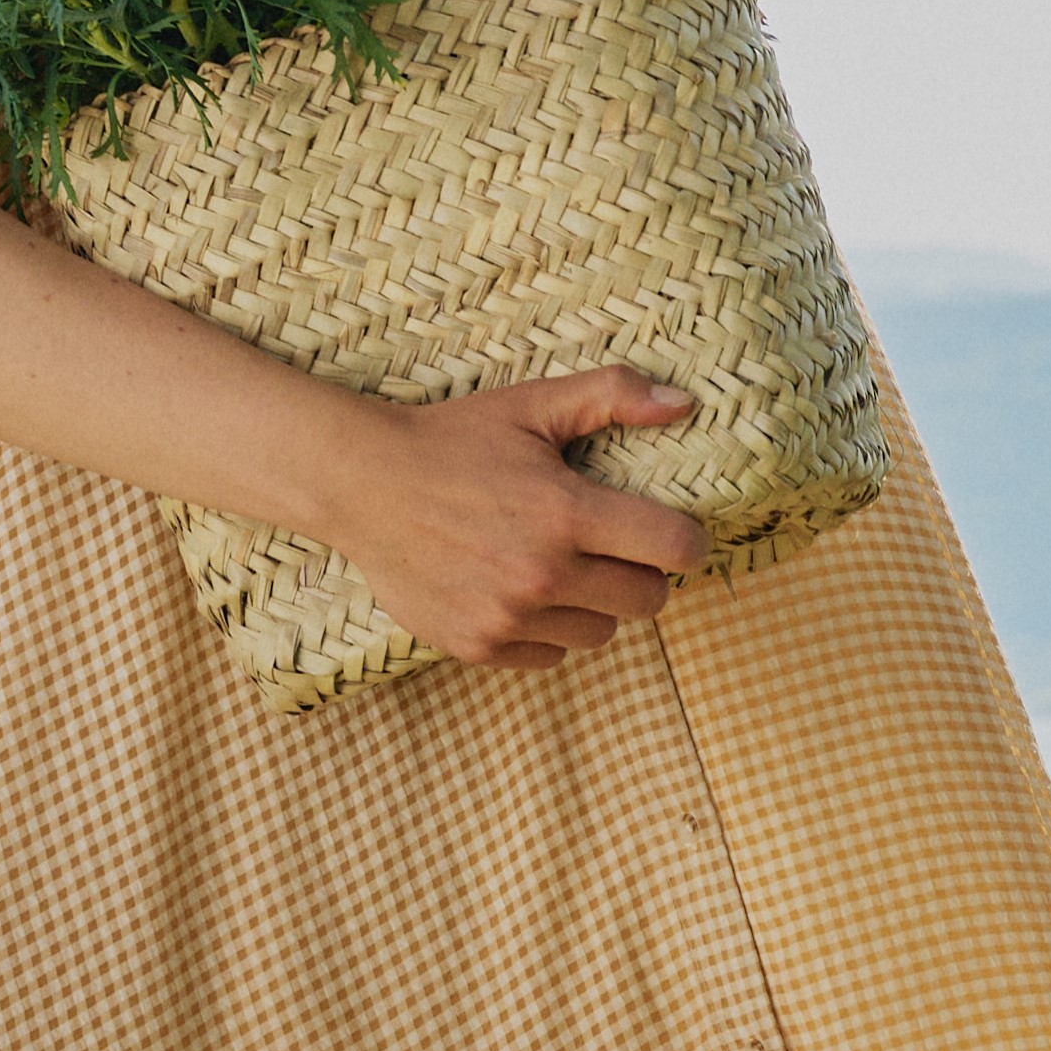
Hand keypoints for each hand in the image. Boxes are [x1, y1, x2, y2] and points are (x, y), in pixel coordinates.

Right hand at [322, 375, 710, 667]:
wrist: (362, 483)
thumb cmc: (453, 439)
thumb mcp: (532, 405)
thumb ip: (613, 396)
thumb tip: (686, 403)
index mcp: (565, 512)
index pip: (672, 548)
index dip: (688, 541)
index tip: (676, 534)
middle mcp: (542, 573)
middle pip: (648, 599)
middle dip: (646, 573)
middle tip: (619, 548)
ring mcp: (508, 616)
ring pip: (602, 633)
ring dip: (598, 604)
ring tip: (568, 569)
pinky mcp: (478, 645)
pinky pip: (551, 655)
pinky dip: (550, 630)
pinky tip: (526, 592)